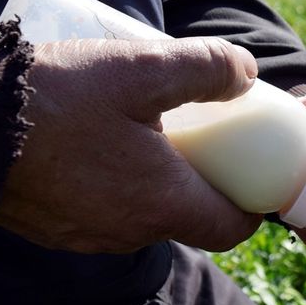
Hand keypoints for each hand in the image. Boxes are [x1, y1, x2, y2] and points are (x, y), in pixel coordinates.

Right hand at [0, 37, 263, 252]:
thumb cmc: (52, 101)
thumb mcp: (138, 69)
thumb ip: (204, 68)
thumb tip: (246, 71)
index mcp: (163, 205)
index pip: (232, 228)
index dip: (252, 204)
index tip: (253, 172)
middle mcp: (131, 232)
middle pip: (191, 218)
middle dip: (206, 183)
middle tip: (206, 138)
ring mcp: (89, 236)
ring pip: (148, 215)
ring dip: (161, 182)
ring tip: (154, 133)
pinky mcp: (57, 228)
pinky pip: (108, 212)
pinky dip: (122, 187)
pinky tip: (106, 146)